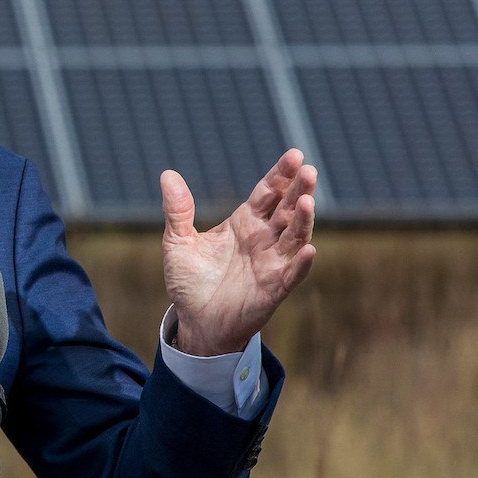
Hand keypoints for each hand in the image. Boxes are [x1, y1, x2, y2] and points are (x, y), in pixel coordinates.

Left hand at [160, 149, 315, 356]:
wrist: (195, 321)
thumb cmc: (190, 282)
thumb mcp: (178, 242)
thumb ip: (177, 211)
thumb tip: (167, 174)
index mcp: (244, 222)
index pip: (268, 192)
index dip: (281, 174)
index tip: (294, 155)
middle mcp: (264, 238)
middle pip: (287, 208)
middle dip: (298, 189)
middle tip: (307, 169)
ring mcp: (272, 262)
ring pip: (294, 236)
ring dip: (303, 220)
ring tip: (307, 200)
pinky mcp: (274, 288)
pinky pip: (292, 274)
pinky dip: (301, 263)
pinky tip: (309, 249)